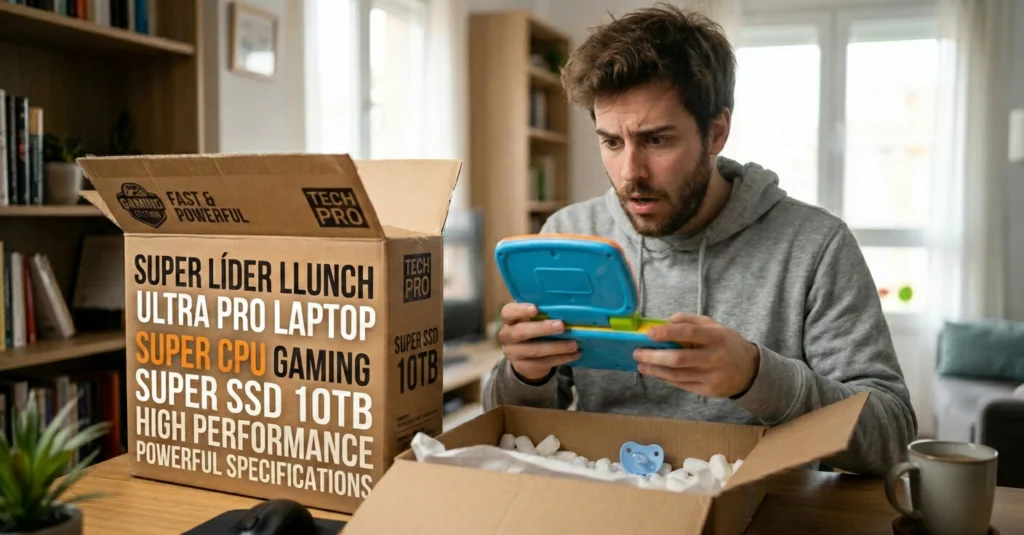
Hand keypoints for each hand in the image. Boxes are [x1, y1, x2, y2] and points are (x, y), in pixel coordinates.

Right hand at [497, 303, 578, 380]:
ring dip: (557, 347)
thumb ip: (543, 314)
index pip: (508, 312)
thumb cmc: (533, 330)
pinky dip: (561, 358)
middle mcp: (507, 336)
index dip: (521, 310)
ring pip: (535, 350)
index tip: (536, 309)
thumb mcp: (532, 320)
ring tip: (574, 344)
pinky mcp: (522, 366)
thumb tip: (568, 309)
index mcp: (509, 319)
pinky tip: (575, 354)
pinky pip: (543, 362)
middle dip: (543, 328)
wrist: (525, 357)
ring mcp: (513, 353)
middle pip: (521, 332)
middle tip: (562, 326)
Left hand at [634, 312, 759, 397]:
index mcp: (716, 337)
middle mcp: (714, 357)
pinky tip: (655, 372)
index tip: (649, 333)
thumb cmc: (726, 344)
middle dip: (653, 356)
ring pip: (676, 375)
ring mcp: (711, 376)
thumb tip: (665, 321)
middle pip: (678, 359)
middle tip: (637, 352)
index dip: (667, 332)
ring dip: (655, 370)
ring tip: (641, 364)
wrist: (750, 370)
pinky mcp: (708, 390)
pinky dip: (665, 378)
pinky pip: (681, 384)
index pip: (688, 333)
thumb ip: (690, 320)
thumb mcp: (714, 326)